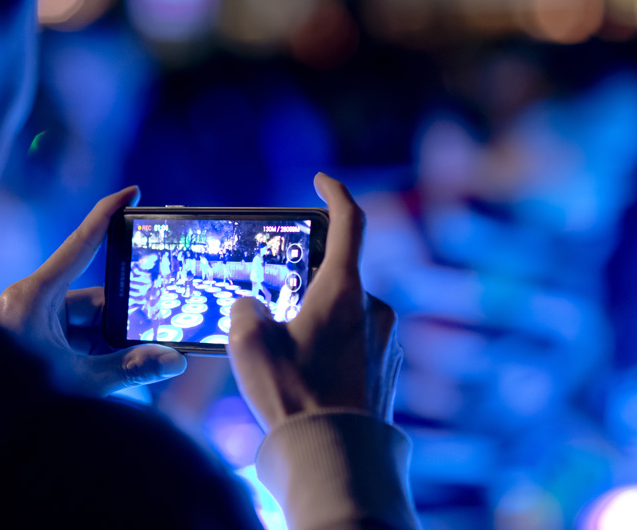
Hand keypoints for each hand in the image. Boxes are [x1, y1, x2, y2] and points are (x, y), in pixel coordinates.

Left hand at [0, 186, 186, 396]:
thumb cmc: (16, 396)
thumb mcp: (79, 382)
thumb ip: (129, 370)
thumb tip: (175, 360)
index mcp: (35, 296)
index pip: (80, 244)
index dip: (108, 214)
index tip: (133, 192)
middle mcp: (32, 302)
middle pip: (93, 298)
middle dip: (127, 318)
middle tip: (163, 325)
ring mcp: (32, 322)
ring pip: (87, 323)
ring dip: (113, 343)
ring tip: (145, 359)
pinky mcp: (34, 342)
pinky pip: (75, 339)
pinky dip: (98, 353)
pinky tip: (122, 369)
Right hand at [227, 173, 402, 430]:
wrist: (334, 457)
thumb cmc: (292, 394)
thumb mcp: (248, 342)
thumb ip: (247, 309)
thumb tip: (254, 309)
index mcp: (346, 290)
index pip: (351, 222)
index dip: (336, 192)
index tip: (323, 180)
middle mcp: (375, 309)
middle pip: (339, 277)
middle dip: (308, 286)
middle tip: (278, 308)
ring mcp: (387, 343)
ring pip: (347, 316)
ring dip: (319, 323)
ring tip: (287, 356)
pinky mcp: (389, 372)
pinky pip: (357, 346)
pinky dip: (333, 350)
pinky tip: (308, 378)